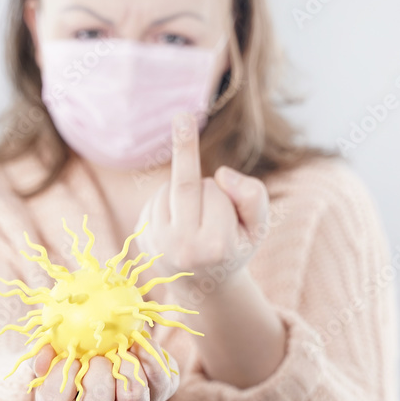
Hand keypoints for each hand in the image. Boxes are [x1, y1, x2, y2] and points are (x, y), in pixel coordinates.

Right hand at [31, 338, 179, 400]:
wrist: (115, 349)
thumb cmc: (78, 354)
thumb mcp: (56, 354)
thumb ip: (45, 352)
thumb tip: (46, 352)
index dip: (60, 377)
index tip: (70, 357)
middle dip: (98, 374)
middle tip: (99, 356)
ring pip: (133, 399)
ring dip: (127, 367)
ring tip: (120, 350)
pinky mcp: (158, 397)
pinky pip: (161, 383)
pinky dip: (152, 359)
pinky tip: (140, 344)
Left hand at [133, 112, 270, 284]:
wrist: (204, 285)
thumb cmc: (236, 248)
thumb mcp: (258, 226)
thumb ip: (253, 197)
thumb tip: (221, 174)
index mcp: (214, 247)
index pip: (215, 192)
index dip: (225, 192)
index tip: (228, 205)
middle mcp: (181, 248)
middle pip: (185, 186)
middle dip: (185, 147)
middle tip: (182, 115)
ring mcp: (156, 245)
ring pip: (169, 189)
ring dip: (185, 191)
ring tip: (195, 219)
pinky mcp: (141, 237)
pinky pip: (155, 198)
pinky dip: (169, 199)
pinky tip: (178, 221)